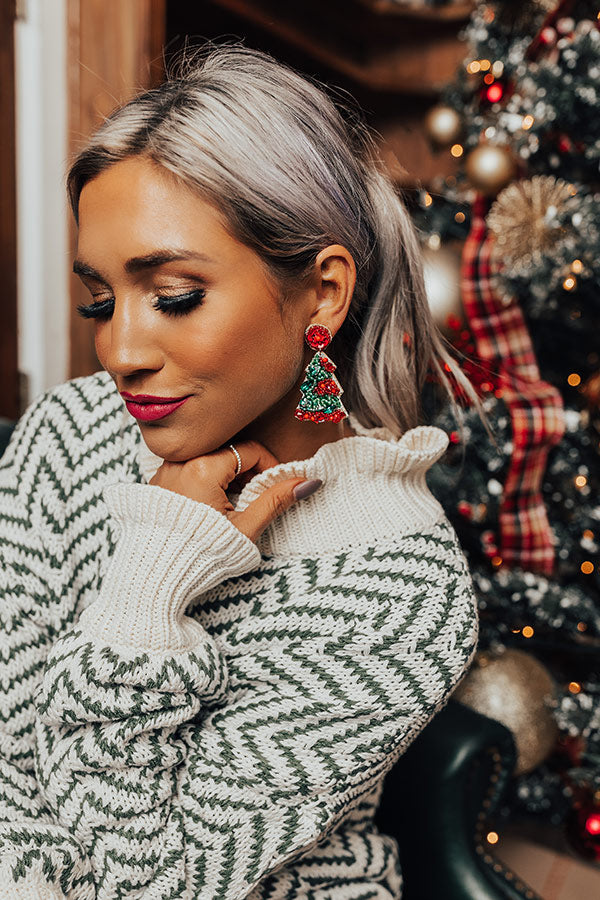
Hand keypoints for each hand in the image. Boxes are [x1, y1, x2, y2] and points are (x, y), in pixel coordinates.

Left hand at [149, 440, 321, 543]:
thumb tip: (309, 483)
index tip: (275, 487)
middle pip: (229, 451)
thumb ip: (276, 500)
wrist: (156, 574)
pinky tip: (209, 507)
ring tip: (232, 505)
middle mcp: (181, 460)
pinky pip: (188, 468)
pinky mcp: (158, 481)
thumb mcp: (246, 527)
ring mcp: (166, 470)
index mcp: (203, 466)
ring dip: (227, 475)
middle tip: (253, 499)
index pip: (250, 450)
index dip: (270, 466)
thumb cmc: (201, 553)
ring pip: (209, 458)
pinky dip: (205, 479)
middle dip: (247, 472)